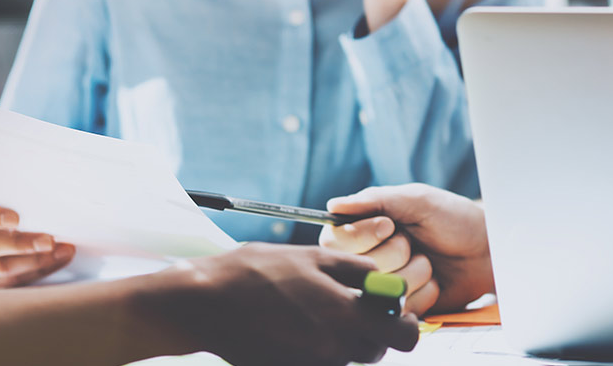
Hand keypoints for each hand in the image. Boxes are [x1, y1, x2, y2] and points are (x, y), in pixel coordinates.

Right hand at [0, 189, 75, 288]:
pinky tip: (56, 261)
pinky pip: (9, 282)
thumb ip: (24, 198)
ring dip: (34, 261)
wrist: (16, 226)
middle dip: (21, 243)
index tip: (16, 219)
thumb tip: (48, 201)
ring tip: (61, 251)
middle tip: (49, 241)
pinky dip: (37, 271)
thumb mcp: (17, 196)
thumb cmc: (18, 205)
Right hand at [140, 244, 419, 365]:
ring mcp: (312, 365)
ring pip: (348, 358)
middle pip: (377, 351)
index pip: (404, 337)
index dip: (407, 324)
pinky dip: (318, 349)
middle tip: (352, 307)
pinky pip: (321, 363)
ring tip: (312, 312)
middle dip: (373, 331)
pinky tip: (294, 327)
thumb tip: (383, 280)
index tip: (395, 310)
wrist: (205, 304)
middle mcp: (334, 348)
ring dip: (344, 340)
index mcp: (345, 315)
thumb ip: (355, 270)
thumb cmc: (256, 273)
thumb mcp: (311, 257)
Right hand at [321, 184, 493, 314]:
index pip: (337, 241)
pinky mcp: (401, 309)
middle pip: (360, 268)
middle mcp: (366, 259)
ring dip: (415, 273)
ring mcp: (384, 287)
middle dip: (397, 253)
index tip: (390, 226)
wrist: (486, 250)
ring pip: (382, 292)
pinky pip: (401, 310)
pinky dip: (424, 294)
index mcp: (362, 228)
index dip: (365, 236)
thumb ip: (375, 200)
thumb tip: (333, 205)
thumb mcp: (415, 199)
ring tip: (429, 261)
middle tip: (415, 242)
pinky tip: (434, 283)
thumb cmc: (452, 218)